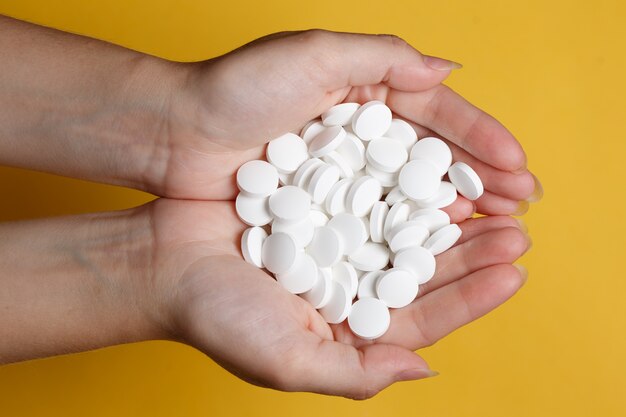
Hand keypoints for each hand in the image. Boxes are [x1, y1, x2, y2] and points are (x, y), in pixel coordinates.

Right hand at [147, 198, 529, 398]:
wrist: (163, 261)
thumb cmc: (217, 317)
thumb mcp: (287, 361)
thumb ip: (356, 373)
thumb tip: (424, 371)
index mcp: (348, 327)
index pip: (422, 317)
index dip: (470, 299)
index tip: (513, 274)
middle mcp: (349, 284)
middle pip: (422, 270)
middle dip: (472, 254)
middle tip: (516, 231)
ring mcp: (337, 241)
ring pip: (405, 229)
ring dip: (447, 216)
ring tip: (489, 202)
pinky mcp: (320, 203)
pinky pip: (372, 193)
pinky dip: (403, 185)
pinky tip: (433, 175)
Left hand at [151, 30, 538, 214]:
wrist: (177, 136)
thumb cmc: (238, 89)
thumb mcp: (314, 54)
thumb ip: (382, 58)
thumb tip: (449, 72)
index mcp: (366, 97)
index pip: (437, 117)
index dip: (479, 140)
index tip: (517, 166)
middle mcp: (361, 140)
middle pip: (432, 162)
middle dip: (480, 181)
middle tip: (521, 206)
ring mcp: (342, 181)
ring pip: (409, 198)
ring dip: (454, 214)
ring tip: (495, 230)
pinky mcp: (321, 215)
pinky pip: (373, 226)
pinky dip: (406, 238)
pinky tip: (438, 250)